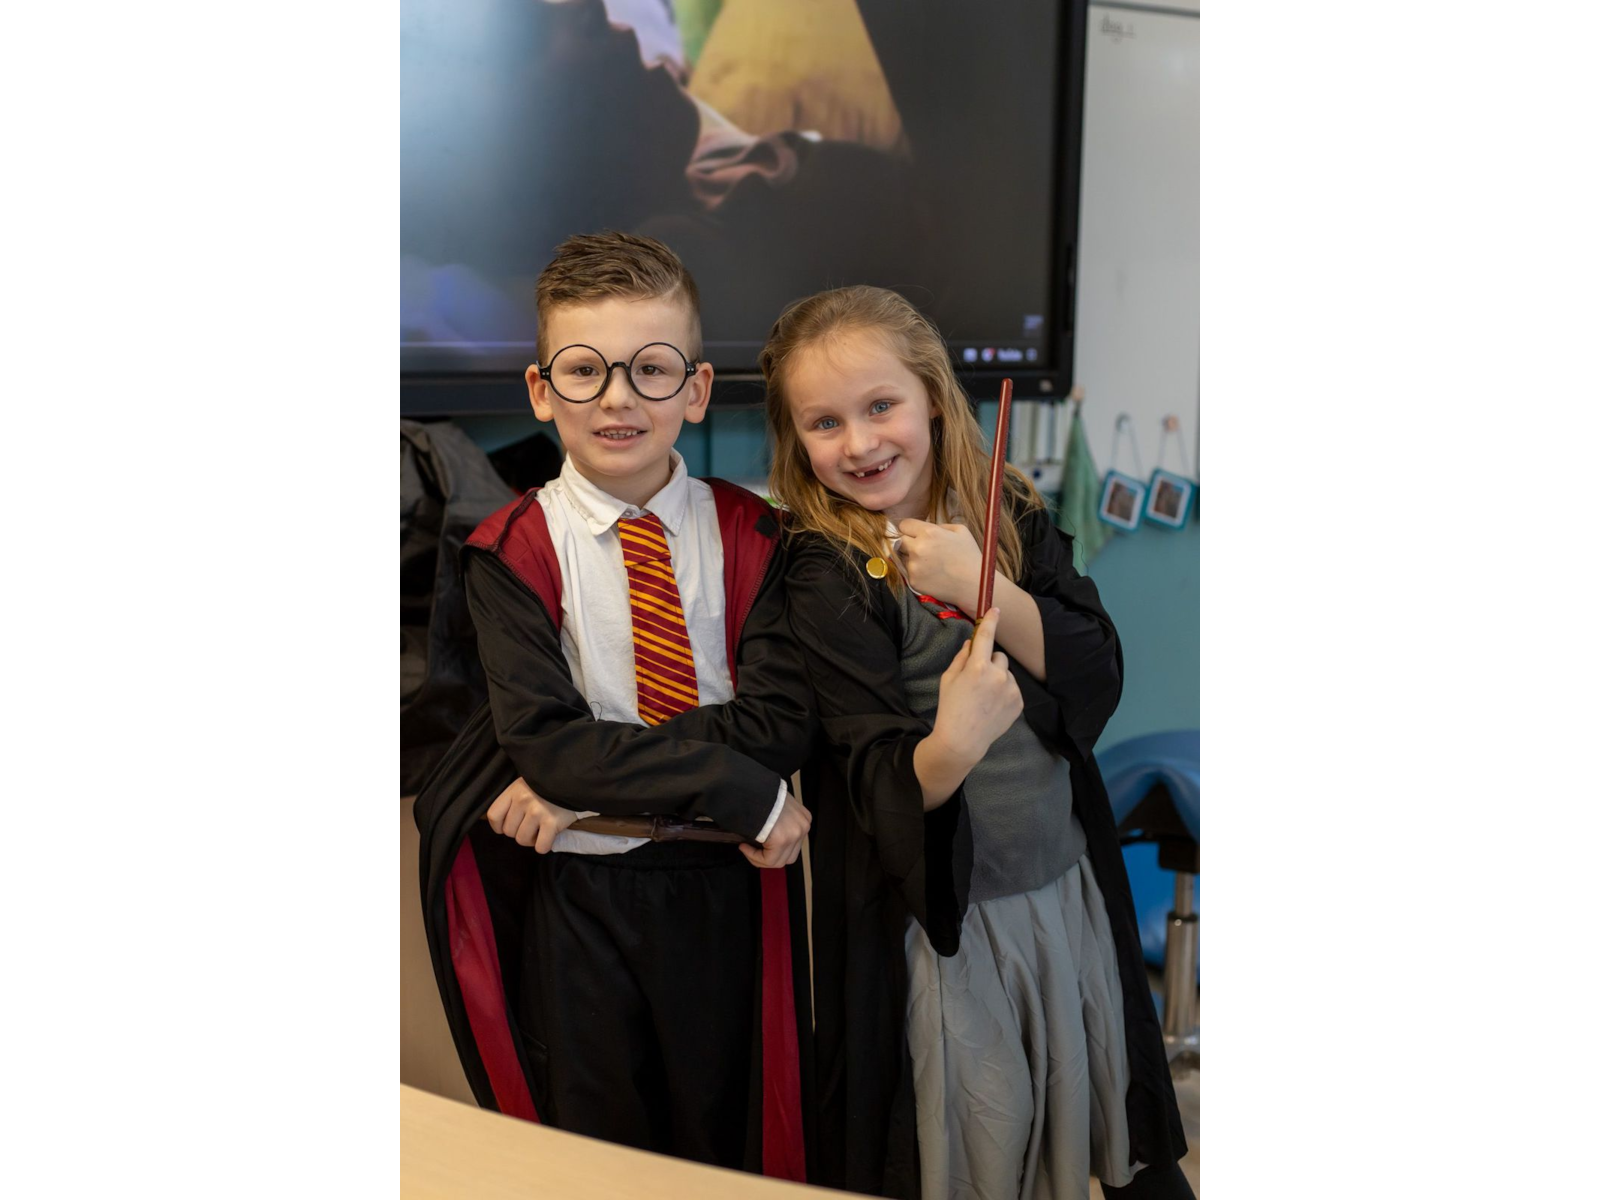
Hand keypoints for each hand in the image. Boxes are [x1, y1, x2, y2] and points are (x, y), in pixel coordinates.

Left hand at [486, 776, 578, 853]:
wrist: (574, 782)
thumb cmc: (547, 787)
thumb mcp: (525, 785)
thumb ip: (513, 800)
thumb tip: (501, 823)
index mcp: (514, 791)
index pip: (494, 816)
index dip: (499, 826)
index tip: (509, 826)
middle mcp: (523, 801)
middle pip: (508, 831)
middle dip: (519, 832)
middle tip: (531, 825)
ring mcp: (537, 812)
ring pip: (522, 840)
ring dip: (531, 840)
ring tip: (540, 829)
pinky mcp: (552, 822)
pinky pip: (540, 847)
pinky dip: (544, 845)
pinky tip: (549, 835)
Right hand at [739, 790, 811, 869]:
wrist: (750, 786)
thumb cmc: (758, 793)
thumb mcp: (775, 805)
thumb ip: (778, 822)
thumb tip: (767, 841)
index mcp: (803, 818)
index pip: (793, 845)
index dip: (773, 849)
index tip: (758, 844)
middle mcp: (802, 827)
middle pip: (788, 856)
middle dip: (768, 857)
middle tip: (752, 850)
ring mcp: (794, 834)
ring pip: (778, 861)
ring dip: (759, 858)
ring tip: (746, 847)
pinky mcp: (782, 839)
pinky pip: (769, 859)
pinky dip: (754, 856)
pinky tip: (744, 847)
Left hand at [896, 518, 981, 611]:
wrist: (973, 585)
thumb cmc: (969, 556)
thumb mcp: (961, 531)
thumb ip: (940, 525)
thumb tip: (925, 527)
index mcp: (929, 533)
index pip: (904, 524)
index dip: (910, 528)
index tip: (916, 533)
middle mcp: (918, 548)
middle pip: (901, 540)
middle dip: (910, 542)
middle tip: (924, 549)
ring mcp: (914, 566)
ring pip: (903, 557)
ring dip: (912, 558)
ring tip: (931, 563)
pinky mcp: (913, 581)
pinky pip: (909, 572)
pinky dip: (917, 572)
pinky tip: (932, 574)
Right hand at [929, 608, 1022, 764]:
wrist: (963, 740)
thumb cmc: (950, 708)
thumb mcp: (948, 679)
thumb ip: (961, 657)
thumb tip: (972, 643)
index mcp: (977, 666)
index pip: (986, 635)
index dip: (991, 620)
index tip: (995, 609)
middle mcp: (998, 675)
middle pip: (999, 656)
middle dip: (990, 663)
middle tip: (978, 679)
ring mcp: (1011, 689)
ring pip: (1007, 673)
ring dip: (999, 678)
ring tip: (985, 697)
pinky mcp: (1019, 702)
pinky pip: (1013, 688)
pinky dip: (1005, 692)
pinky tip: (993, 706)